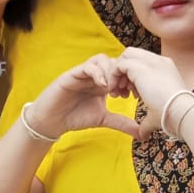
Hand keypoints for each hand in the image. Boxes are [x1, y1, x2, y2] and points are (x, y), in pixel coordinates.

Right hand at [27, 54, 141, 141]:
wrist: (52, 122)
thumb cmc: (75, 118)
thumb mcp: (104, 119)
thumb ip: (122, 123)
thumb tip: (141, 133)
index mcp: (104, 82)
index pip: (121, 71)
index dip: (130, 79)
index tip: (135, 94)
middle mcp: (95, 75)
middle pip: (114, 62)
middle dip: (122, 73)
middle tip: (126, 90)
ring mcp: (83, 73)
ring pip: (101, 59)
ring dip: (110, 71)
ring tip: (113, 88)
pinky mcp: (72, 74)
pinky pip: (87, 66)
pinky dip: (97, 72)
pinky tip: (102, 86)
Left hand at [115, 47, 189, 135]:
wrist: (180, 112)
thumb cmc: (172, 116)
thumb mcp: (158, 113)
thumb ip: (147, 121)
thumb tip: (142, 136)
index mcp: (165, 68)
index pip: (143, 63)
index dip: (133, 78)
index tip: (130, 95)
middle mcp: (158, 61)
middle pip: (133, 56)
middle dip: (124, 72)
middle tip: (121, 92)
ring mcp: (150, 62)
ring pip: (125, 57)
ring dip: (117, 74)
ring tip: (117, 93)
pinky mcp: (140, 67)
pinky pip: (119, 65)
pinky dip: (113, 76)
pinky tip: (115, 92)